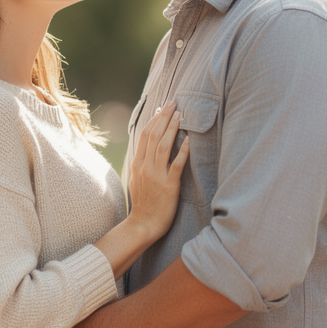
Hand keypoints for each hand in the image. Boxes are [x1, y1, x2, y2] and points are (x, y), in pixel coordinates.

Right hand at [127, 100, 189, 240]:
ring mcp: (156, 176)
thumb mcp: (137, 179)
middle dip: (163, 117)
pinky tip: (189, 140)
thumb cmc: (143, 203)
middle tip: (173, 102)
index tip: (163, 108)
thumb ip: (142, 163)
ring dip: (172, 128)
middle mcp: (145, 167)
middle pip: (153, 135)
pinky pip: (176, 165)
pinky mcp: (169, 186)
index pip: (145, 135)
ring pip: (163, 146)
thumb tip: (148, 148)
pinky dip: (182, 151)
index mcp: (137, 164)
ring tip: (180, 114)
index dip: (154, 119)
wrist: (142, 225)